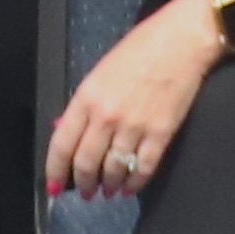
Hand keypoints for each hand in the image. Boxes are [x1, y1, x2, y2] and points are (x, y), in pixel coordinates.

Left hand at [44, 0, 221, 199]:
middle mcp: (106, 116)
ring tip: (107, 191)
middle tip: (85, 192)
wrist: (181, 41)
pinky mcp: (160, 134)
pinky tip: (129, 187)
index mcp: (86, 97)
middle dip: (83, 184)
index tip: (54, 185)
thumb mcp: (101, 71)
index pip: (62, 144)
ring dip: (108, 186)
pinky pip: (142, 169)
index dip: (55, 170)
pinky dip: (134, 183)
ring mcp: (134, 127)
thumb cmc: (140, 49)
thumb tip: (70, 131)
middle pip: (86, 163)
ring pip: (113, 170)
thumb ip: (85, 104)